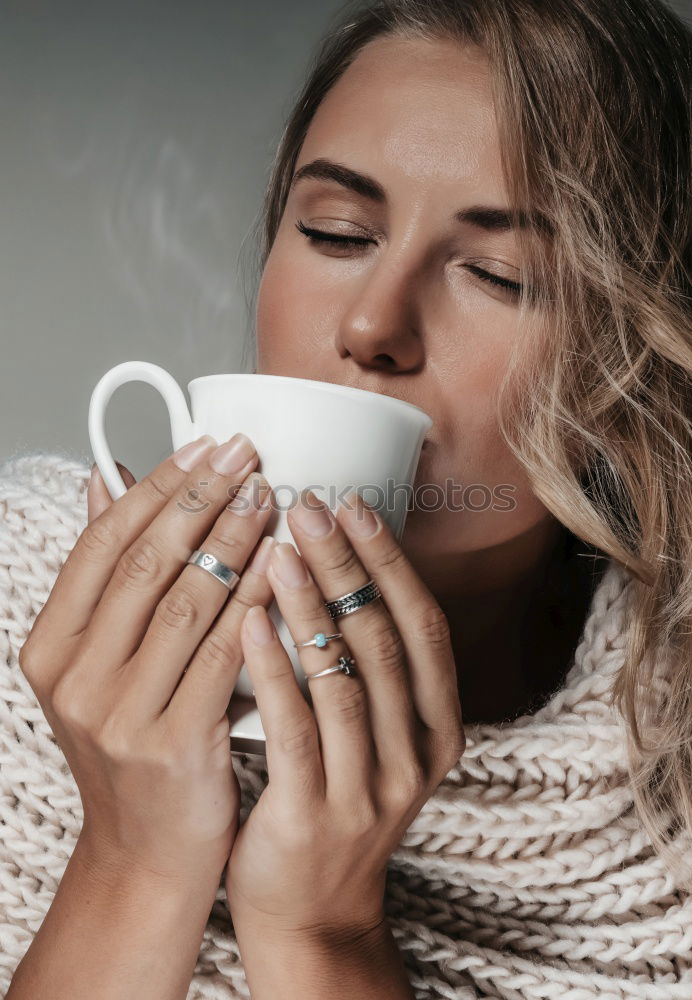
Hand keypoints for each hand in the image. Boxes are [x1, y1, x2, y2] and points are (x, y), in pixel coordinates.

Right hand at [17, 434, 276, 884]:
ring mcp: (118, 713)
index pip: (104, 542)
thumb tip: (103, 478)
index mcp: (50, 645)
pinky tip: (284, 564)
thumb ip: (106, 576)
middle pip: (146, 562)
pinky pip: (225, 652)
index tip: (205, 445)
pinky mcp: (171, 743)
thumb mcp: (100, 662)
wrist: (144, 851)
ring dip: (236, 539)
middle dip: (203, 499)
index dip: (158, 486)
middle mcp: (73, 676)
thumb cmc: (134, 744)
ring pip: (188, 600)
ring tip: (273, 496)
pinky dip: (256, 601)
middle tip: (249, 456)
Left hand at [225, 488, 464, 938]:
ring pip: (344, 678)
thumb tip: (337, 565)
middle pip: (386, 641)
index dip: (391, 563)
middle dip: (347, 567)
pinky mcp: (317, 814)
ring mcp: (371, 789)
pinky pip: (295, 726)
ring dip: (310, 607)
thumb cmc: (333, 798)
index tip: (354, 507)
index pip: (426, 628)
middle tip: (307, 508)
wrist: (311, 908)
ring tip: (275, 549)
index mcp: (438, 728)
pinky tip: (248, 620)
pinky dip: (273, 667)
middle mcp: (416, 755)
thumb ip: (367, 663)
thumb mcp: (374, 735)